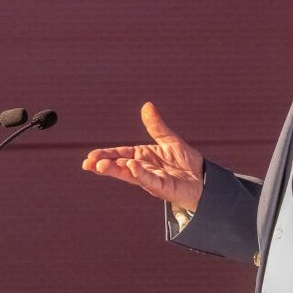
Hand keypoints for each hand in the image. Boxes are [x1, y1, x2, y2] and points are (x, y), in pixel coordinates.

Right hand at [82, 102, 204, 209]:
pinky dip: (140, 173)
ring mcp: (151, 179)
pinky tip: (131, 166)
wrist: (205, 179)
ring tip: (101, 166)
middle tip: (88, 164)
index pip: (119, 154)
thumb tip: (147, 105)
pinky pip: (149, 180)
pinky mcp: (163, 187)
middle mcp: (143, 169)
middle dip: (103, 165)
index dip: (105, 155)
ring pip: (130, 175)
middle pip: (119, 166)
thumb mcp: (169, 140)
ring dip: (116, 171)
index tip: (91, 156)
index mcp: (142, 157)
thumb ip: (156, 126)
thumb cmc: (185, 163)